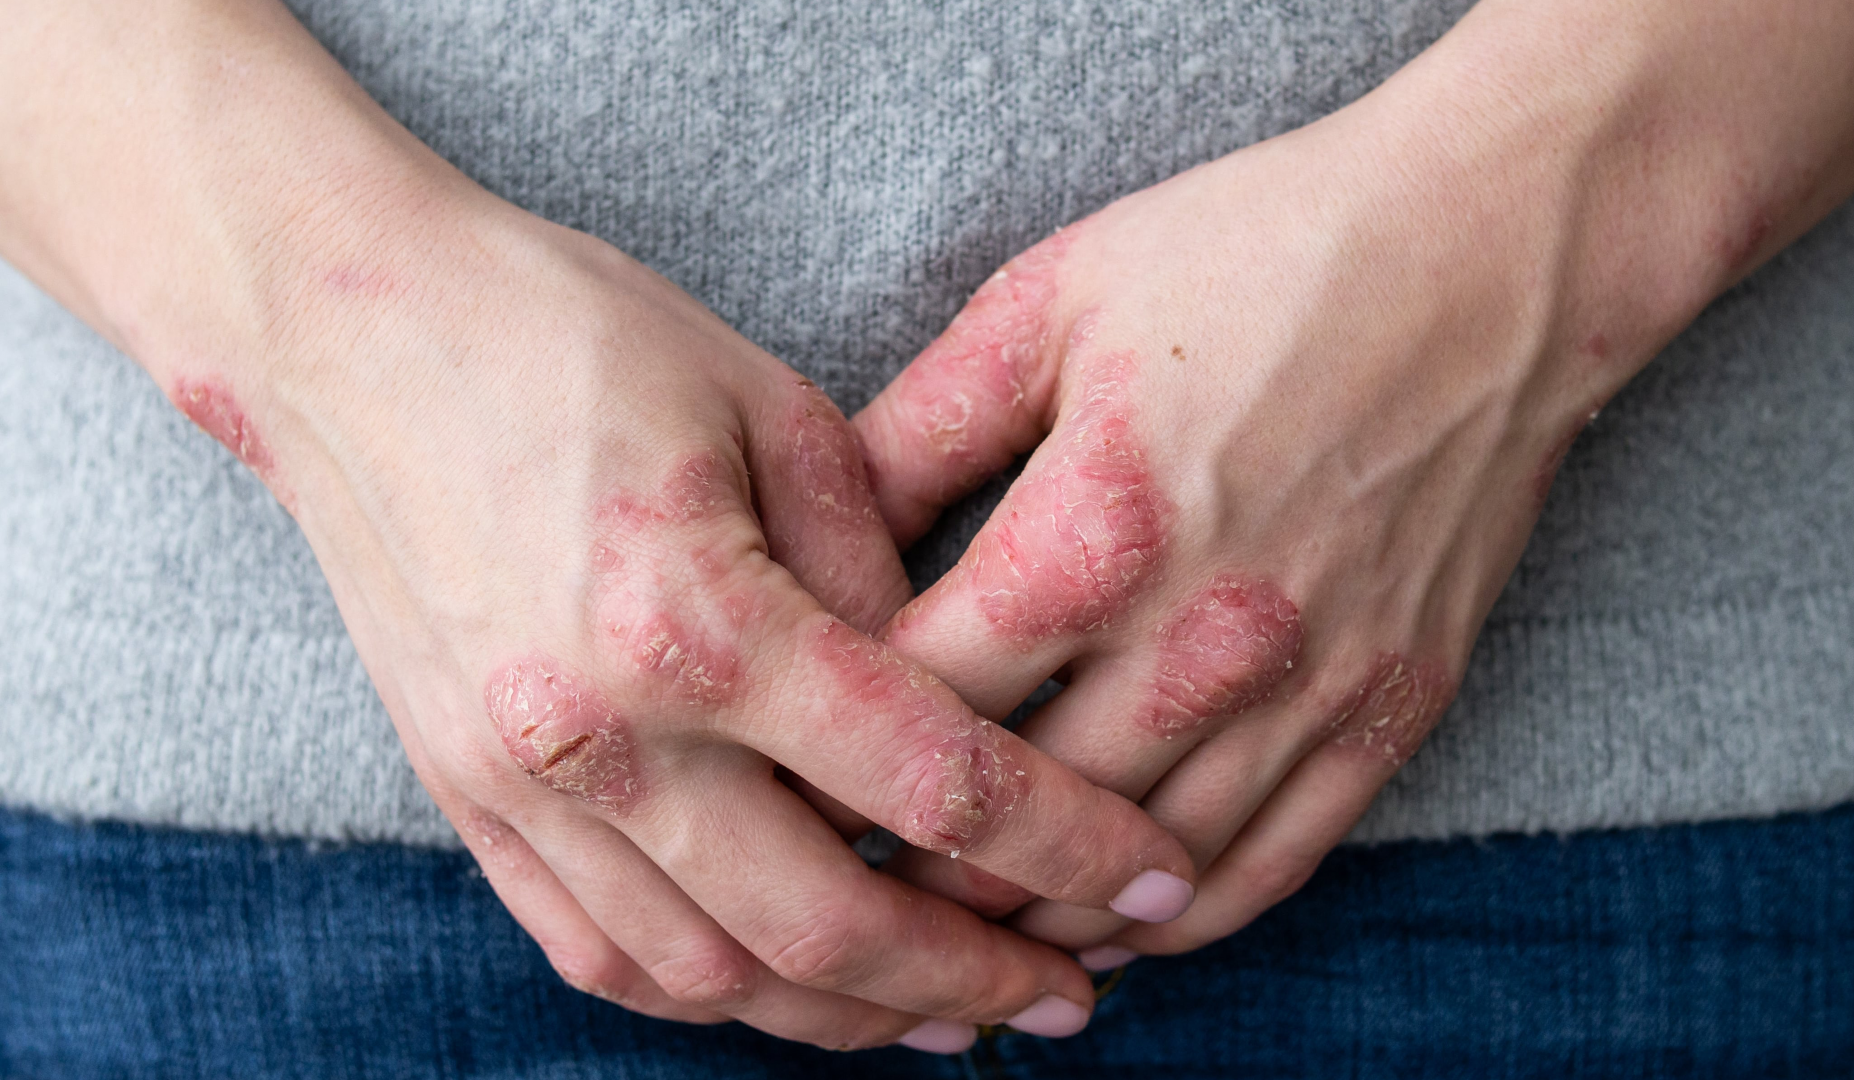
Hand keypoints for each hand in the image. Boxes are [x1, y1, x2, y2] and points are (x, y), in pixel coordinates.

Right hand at [219, 203, 1199, 1046]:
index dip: (1062, 845)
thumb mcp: (771, 408)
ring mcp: (517, 781)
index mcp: (694, 617)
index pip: (926, 784)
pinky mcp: (463, 795)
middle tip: (1066, 994)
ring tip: (945, 1010)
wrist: (348, 329)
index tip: (1148, 877)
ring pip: (708, 978)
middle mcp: (599, 732)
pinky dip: (707, 995)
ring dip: (844, 1016)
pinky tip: (787, 987)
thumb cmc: (567, 333)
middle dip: (969, 980)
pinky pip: (595, 954)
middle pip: (822, 931)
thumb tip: (946, 698)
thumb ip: (875, 572)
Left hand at [855, 0, 1853, 957]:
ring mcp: (1310, 689)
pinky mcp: (1393, 710)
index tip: (784, 774)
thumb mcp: (1049, 301)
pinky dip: (1179, 923)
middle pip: (1015, 815)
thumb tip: (817, 542)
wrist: (1492, 250)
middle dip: (909, 860)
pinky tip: (1112, 927)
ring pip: (1140, 874)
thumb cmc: (1261, 254)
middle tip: (840, 876)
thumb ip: (917, 431)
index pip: (917, 703)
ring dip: (1034, 917)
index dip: (828, 751)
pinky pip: (1271, 868)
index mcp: (1091, 531)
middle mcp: (1201, 640)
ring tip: (953, 928)